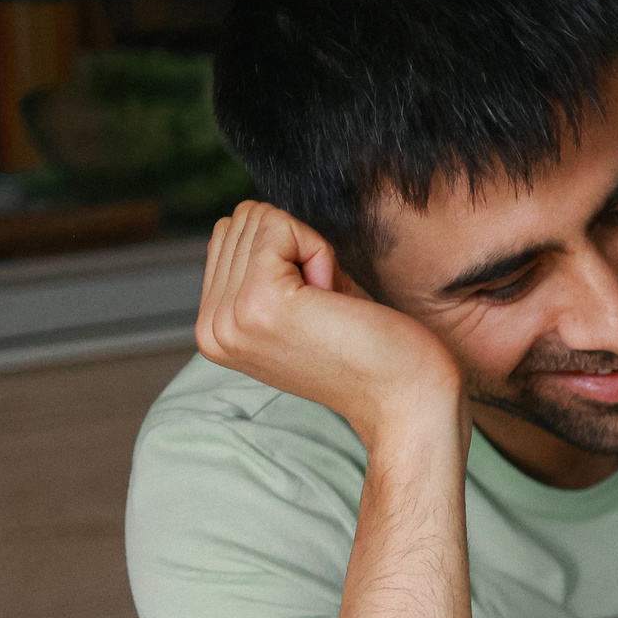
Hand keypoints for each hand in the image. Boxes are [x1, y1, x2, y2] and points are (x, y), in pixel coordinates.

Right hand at [195, 200, 464, 452]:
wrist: (407, 398)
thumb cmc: (372, 349)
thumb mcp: (301, 304)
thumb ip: (265, 268)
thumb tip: (248, 219)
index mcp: (214, 330)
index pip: (227, 237)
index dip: (287, 255)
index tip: (317, 309)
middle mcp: (211, 328)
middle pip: (239, 223)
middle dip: (296, 251)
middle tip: (328, 310)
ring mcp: (230, 318)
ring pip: (257, 219)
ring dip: (311, 253)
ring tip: (331, 308)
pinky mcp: (258, 303)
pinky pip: (279, 226)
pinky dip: (319, 251)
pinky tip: (335, 300)